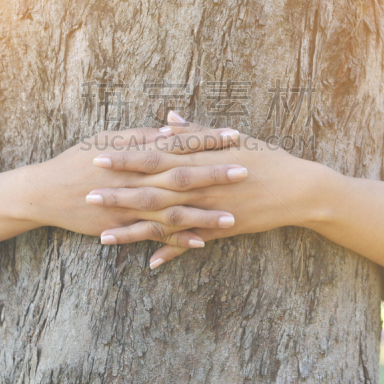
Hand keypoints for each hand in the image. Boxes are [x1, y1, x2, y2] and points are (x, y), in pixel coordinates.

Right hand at [23, 120, 247, 247]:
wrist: (45, 192)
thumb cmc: (78, 159)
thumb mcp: (107, 139)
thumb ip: (141, 136)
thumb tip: (171, 128)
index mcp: (134, 153)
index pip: (178, 143)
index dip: (207, 139)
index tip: (234, 136)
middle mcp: (135, 179)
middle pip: (181, 176)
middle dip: (214, 174)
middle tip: (245, 171)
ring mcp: (128, 205)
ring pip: (172, 210)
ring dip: (203, 214)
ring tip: (233, 217)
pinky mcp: (122, 226)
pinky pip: (154, 234)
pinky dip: (178, 238)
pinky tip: (202, 242)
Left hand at [90, 118, 329, 267]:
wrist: (297, 188)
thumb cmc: (264, 156)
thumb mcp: (230, 139)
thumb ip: (194, 132)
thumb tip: (167, 119)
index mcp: (198, 160)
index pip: (153, 157)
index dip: (124, 158)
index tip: (97, 156)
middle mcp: (199, 186)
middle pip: (151, 191)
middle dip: (118, 194)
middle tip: (86, 196)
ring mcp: (208, 210)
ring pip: (164, 222)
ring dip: (133, 230)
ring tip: (103, 237)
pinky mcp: (220, 230)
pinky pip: (191, 244)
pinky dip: (171, 253)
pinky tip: (149, 264)